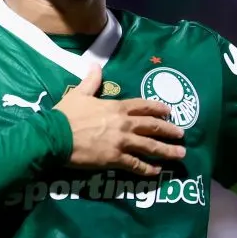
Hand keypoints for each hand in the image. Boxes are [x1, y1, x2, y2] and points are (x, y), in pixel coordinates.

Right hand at [54, 65, 185, 175]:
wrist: (54, 136)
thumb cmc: (66, 115)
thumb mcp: (79, 93)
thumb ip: (91, 81)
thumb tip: (95, 65)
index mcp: (117, 107)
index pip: (143, 106)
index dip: (158, 108)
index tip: (170, 112)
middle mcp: (124, 124)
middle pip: (153, 126)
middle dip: (169, 130)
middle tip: (182, 135)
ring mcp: (121, 142)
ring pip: (149, 146)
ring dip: (166, 150)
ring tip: (180, 154)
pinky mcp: (114, 159)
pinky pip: (135, 165)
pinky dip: (147, 169)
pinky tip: (157, 172)